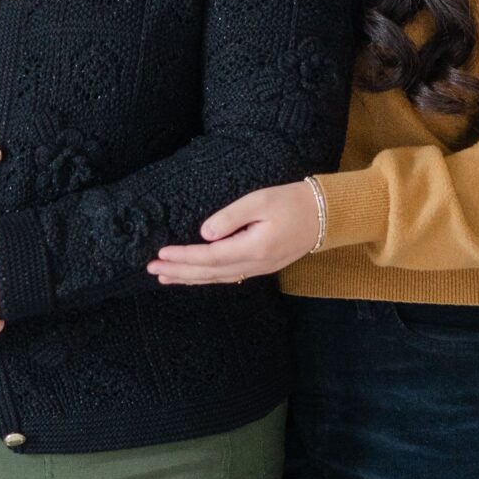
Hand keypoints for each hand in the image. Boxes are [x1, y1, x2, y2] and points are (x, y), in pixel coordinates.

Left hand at [147, 180, 322, 285]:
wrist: (326, 215)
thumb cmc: (293, 202)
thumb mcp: (260, 200)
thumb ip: (230, 217)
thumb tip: (203, 234)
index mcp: (254, 248)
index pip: (210, 256)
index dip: (184, 257)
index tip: (161, 253)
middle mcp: (255, 264)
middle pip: (209, 272)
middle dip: (179, 271)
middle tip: (152, 268)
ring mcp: (259, 268)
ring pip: (217, 278)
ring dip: (189, 277)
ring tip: (165, 276)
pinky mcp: (262, 265)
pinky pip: (228, 276)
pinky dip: (207, 277)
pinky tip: (194, 277)